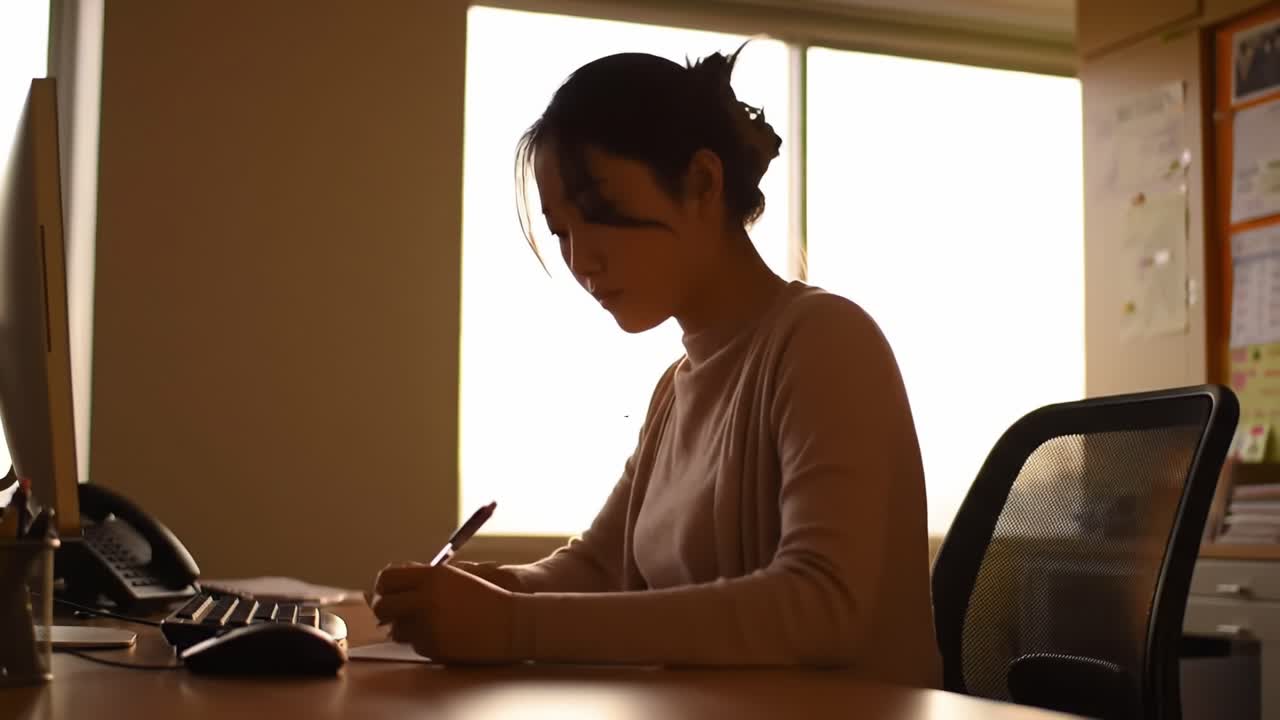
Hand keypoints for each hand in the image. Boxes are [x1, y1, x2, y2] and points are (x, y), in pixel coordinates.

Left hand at [370, 563, 519, 663]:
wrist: (512, 623)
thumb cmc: (484, 597)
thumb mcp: (452, 578)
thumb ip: (420, 578)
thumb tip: (384, 586)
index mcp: (431, 576)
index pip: (386, 578)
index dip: (384, 587)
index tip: (389, 592)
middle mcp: (425, 599)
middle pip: (382, 606)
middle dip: (385, 610)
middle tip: (395, 612)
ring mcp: (428, 625)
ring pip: (395, 630)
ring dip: (405, 628)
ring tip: (428, 623)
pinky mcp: (433, 647)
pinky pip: (414, 644)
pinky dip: (423, 640)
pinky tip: (444, 635)